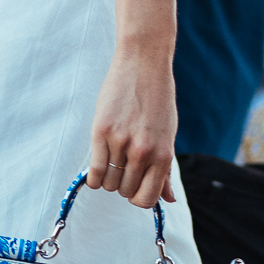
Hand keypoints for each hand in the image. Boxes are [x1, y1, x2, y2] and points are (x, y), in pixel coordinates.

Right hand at [87, 46, 176, 207]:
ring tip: (111, 162)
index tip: (134, 187)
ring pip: (108, 183)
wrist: (143, 64)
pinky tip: (97, 168)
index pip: (147, 199)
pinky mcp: (100, 131)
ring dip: (108, 179)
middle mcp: (143, 152)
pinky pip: (94, 171)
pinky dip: (94, 177)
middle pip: (125, 191)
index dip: (138, 198)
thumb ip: (165, 171)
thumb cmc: (158, 100)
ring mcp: (121, 142)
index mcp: (163, 155)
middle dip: (122, 185)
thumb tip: (170, 200)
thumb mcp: (168, 136)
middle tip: (122, 168)